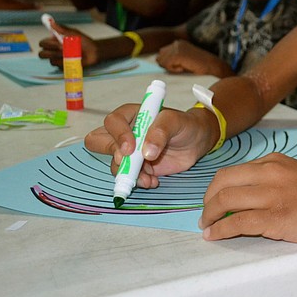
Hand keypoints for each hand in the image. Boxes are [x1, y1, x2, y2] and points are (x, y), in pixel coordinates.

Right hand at [38, 24, 98, 66]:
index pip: (42, 44)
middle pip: (42, 54)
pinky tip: (73, 59)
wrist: (94, 51)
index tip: (55, 42)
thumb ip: (62, 28)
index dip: (46, 43)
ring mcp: (59, 60)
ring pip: (51, 61)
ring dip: (61, 57)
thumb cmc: (84, 41)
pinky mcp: (64, 67)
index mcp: (55, 42)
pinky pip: (60, 67)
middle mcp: (54, 51)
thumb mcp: (73, 33)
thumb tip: (51, 22)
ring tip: (71, 53)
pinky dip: (66, 63)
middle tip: (62, 48)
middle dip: (49, 52)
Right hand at [84, 105, 217, 188]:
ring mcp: (130, 152)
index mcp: (131, 115)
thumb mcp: (176, 121)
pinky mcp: (138, 167)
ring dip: (128, 173)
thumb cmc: (185, 124)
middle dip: (111, 154)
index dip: (118, 135)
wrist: (198, 140)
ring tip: (149, 177)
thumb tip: (146, 152)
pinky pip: (129, 177)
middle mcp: (125, 133)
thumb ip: (161, 132)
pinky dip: (139, 182)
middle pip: (98, 142)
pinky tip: (153, 181)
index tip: (130, 148)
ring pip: (114, 164)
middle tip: (128, 162)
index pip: (113, 122)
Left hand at [156, 40, 231, 76]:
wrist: (212, 67)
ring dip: (171, 67)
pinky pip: (167, 65)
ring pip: (162, 61)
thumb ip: (171, 59)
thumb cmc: (199, 67)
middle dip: (167, 64)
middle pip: (159, 57)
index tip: (180, 65)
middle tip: (182, 66)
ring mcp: (177, 48)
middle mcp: (176, 43)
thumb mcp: (183, 61)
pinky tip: (184, 68)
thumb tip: (157, 60)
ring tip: (184, 67)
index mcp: (178, 43)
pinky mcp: (178, 54)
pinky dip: (174, 69)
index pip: (162, 53)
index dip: (168, 62)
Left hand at [199, 152, 296, 242]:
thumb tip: (249, 195)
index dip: (217, 187)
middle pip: (223, 182)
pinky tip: (215, 235)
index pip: (233, 170)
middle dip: (208, 199)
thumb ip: (275, 179)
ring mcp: (273, 194)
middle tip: (206, 214)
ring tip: (207, 226)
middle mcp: (270, 173)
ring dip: (210, 215)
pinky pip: (238, 222)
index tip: (212, 199)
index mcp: (275, 161)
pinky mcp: (277, 217)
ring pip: (225, 200)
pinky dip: (221, 230)